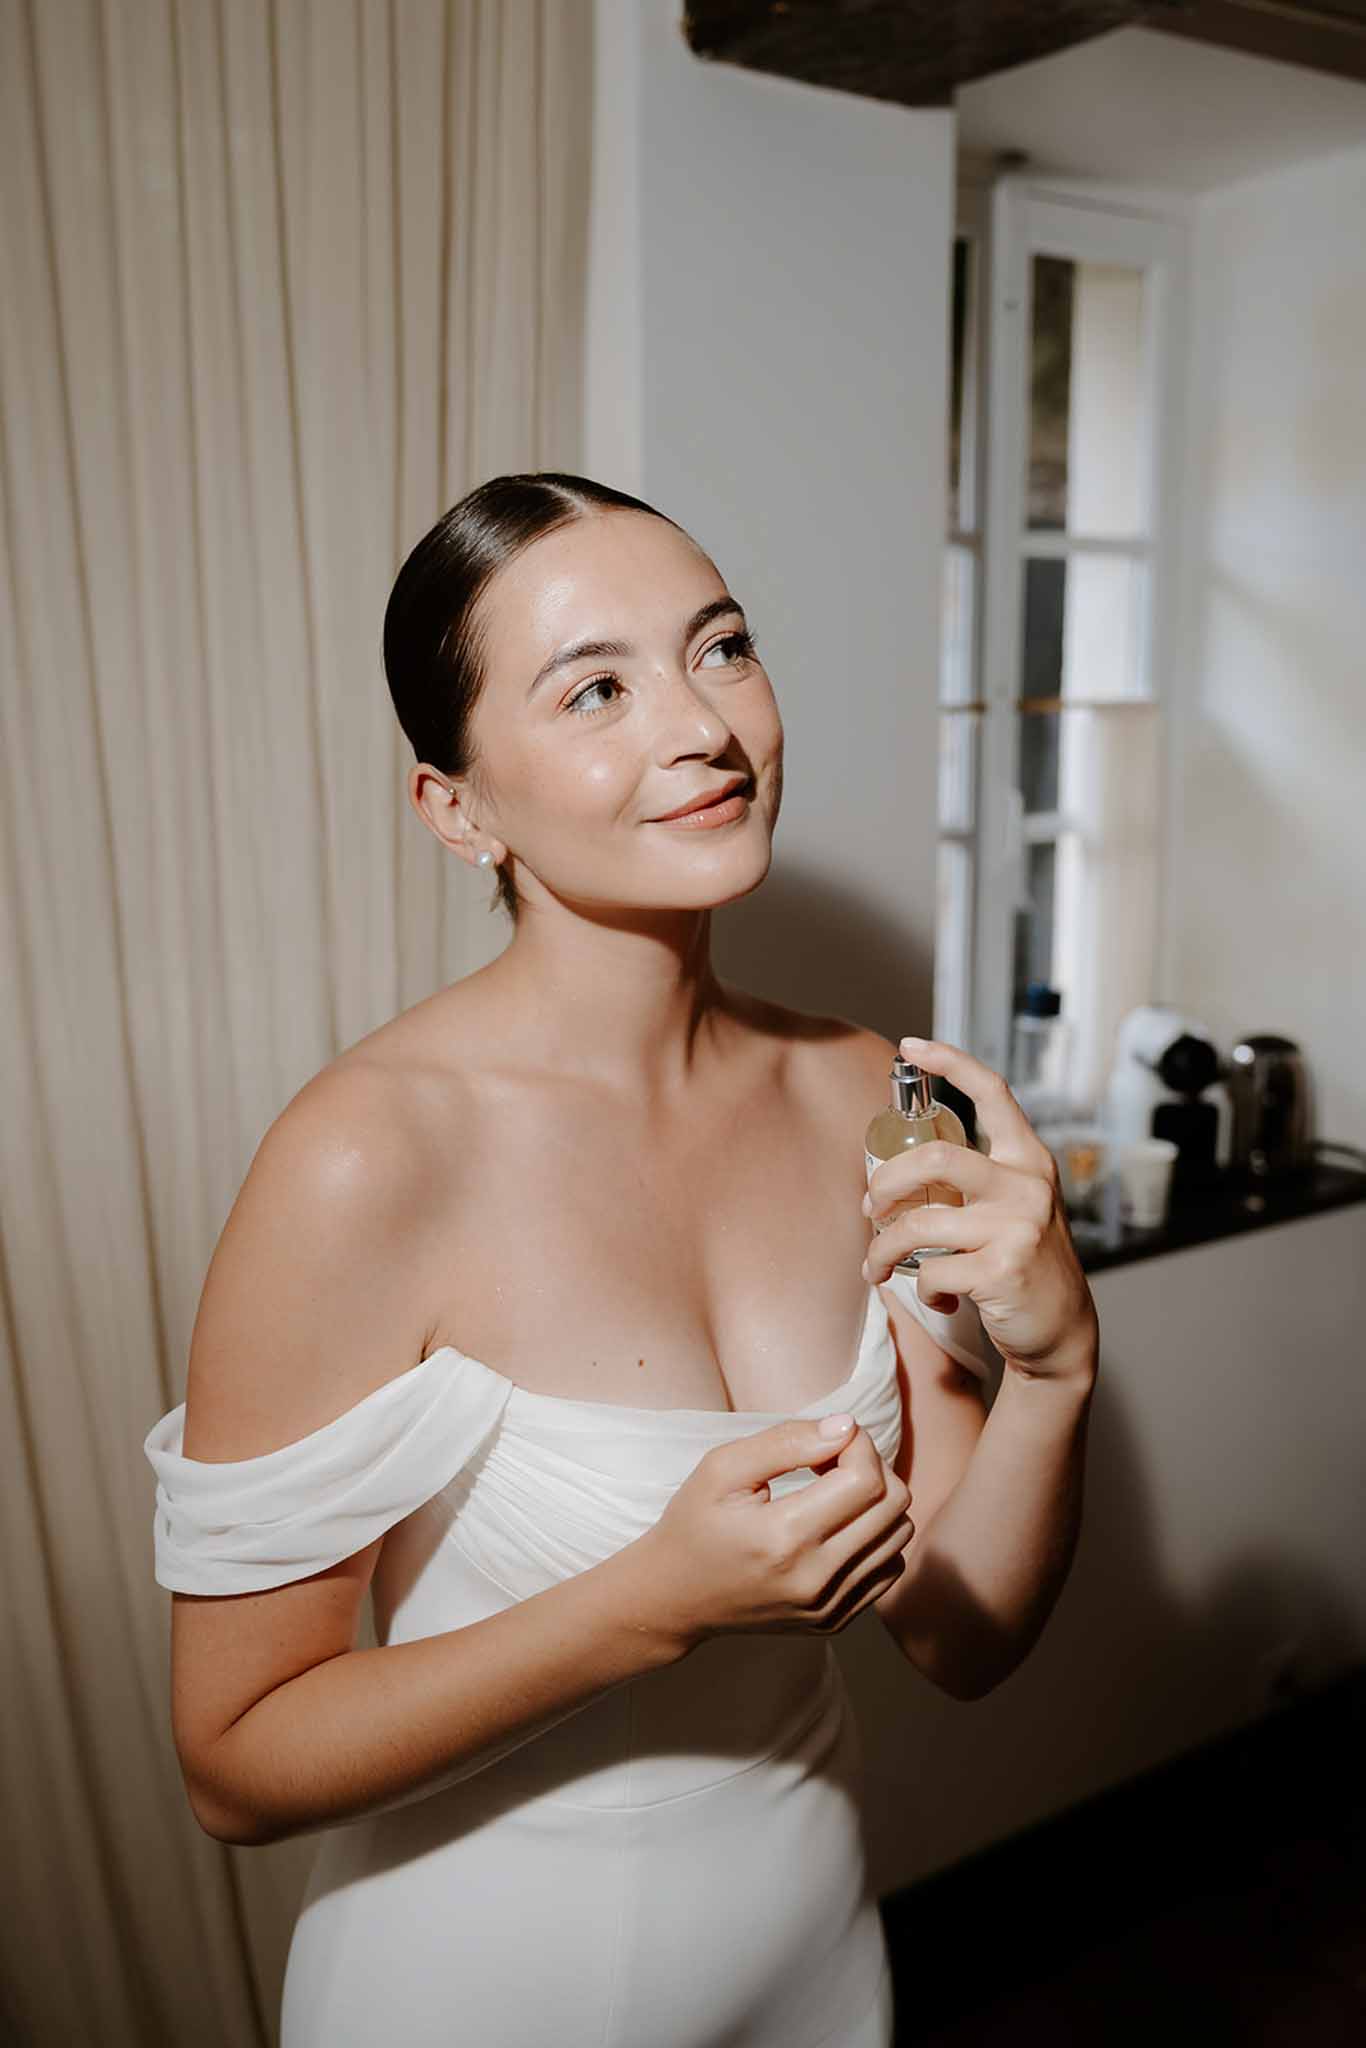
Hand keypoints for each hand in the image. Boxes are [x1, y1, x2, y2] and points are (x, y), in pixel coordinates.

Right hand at [638, 1416, 914, 1648]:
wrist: (674, 1597)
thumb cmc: (694, 1523)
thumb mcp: (722, 1467)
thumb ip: (786, 1441)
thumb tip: (847, 1427)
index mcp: (783, 1538)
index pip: (866, 1480)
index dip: (857, 1445)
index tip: (827, 1439)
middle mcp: (814, 1580)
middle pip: (894, 1506)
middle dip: (871, 1467)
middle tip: (830, 1461)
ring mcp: (828, 1607)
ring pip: (899, 1535)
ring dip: (876, 1501)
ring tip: (833, 1492)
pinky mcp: (835, 1620)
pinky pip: (890, 1568)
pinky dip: (876, 1537)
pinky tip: (837, 1525)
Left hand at [862, 1035, 1098, 1382]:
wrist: (1062, 1329)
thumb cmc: (1022, 1261)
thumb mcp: (1012, 1207)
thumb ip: (971, 1183)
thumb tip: (891, 1176)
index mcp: (1027, 1159)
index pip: (992, 1092)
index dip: (950, 1061)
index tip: (911, 1046)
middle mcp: (1026, 1185)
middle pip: (935, 1158)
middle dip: (885, 1182)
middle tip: (869, 1206)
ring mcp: (1017, 1227)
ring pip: (919, 1225)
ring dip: (883, 1249)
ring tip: (877, 1265)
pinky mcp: (1003, 1270)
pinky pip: (932, 1272)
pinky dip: (921, 1287)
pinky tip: (938, 1295)